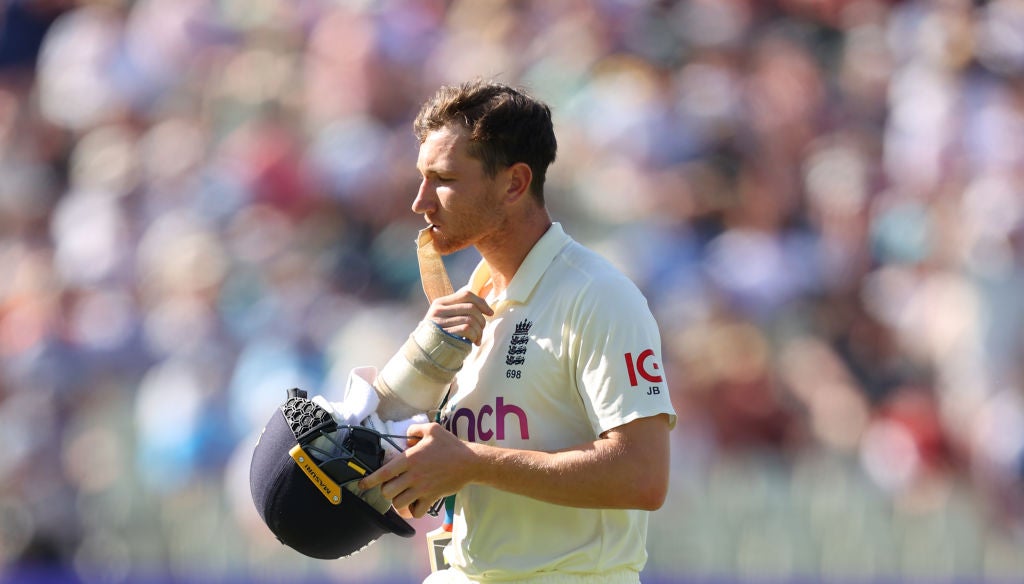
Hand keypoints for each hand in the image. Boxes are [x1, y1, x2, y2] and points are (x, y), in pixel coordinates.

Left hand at [358, 422, 473, 517]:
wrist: (470, 462)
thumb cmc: (450, 445)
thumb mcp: (432, 429)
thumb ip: (414, 429)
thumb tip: (406, 436)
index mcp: (410, 459)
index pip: (384, 473)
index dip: (369, 480)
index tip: (362, 485)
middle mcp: (413, 475)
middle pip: (388, 492)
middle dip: (386, 491)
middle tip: (391, 486)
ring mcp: (422, 488)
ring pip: (399, 504)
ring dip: (398, 502)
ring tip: (402, 496)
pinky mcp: (432, 498)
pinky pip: (416, 512)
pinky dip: (413, 511)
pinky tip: (415, 504)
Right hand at [426, 288, 492, 344]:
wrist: (425, 354)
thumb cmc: (441, 336)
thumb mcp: (446, 319)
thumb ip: (459, 310)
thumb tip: (485, 306)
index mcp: (440, 303)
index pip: (466, 294)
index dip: (482, 302)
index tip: (490, 312)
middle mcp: (438, 310)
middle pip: (471, 308)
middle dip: (482, 320)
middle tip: (482, 330)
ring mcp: (440, 322)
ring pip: (471, 319)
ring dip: (479, 331)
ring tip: (477, 338)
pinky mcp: (443, 333)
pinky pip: (467, 329)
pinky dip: (474, 336)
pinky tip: (473, 342)